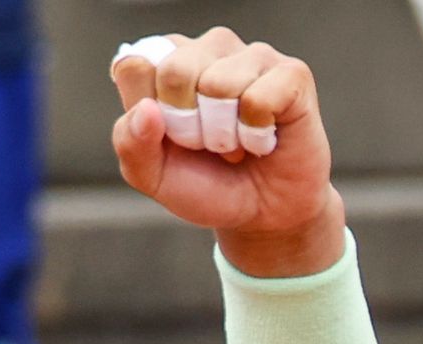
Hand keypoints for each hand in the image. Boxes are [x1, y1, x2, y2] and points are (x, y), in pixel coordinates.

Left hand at [110, 27, 343, 275]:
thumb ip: (130, 143)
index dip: (148, 115)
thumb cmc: (207, 184)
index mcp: (166, 62)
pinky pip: (258, 99)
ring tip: (236, 140)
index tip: (168, 136)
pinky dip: (256, 135)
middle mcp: (208, 49)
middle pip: (175, 70)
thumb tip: (147, 109)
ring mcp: (253, 55)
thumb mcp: (152, 175)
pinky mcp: (292, 73)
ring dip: (224, 134)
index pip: (134, 67)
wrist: (262, 215)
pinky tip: (263, 138)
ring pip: (218, 85)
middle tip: (206, 143)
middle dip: (186, 125)